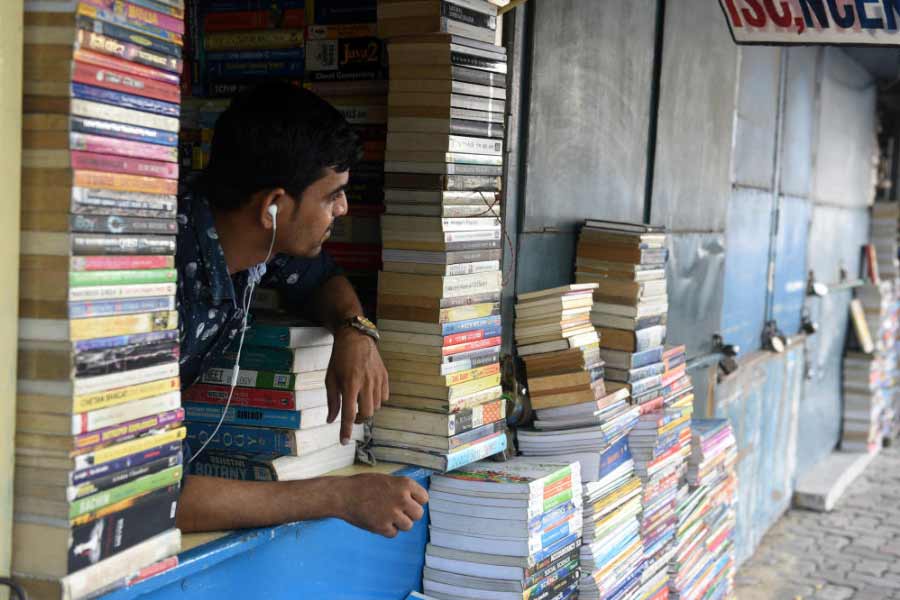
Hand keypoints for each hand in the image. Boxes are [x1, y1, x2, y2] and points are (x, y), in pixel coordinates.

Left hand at [325, 327, 388, 443]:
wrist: (355, 337)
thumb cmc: (340, 358)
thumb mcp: (330, 378)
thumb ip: (332, 400)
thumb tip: (331, 420)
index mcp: (350, 384)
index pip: (349, 414)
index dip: (346, 430)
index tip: (344, 441)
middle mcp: (366, 383)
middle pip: (367, 413)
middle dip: (359, 419)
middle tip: (352, 415)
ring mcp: (377, 379)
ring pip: (377, 407)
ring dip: (368, 409)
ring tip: (360, 400)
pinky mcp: (385, 376)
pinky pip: (384, 397)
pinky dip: (377, 400)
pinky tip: (369, 393)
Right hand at [335, 473, 427, 537]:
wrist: (343, 494)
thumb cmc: (363, 485)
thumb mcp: (387, 479)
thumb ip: (402, 489)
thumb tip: (414, 501)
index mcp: (405, 484)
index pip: (424, 498)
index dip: (416, 501)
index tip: (408, 502)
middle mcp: (401, 498)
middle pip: (418, 514)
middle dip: (409, 514)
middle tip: (397, 511)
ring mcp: (392, 513)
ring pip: (408, 526)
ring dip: (399, 523)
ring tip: (386, 516)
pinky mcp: (382, 527)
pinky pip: (393, 533)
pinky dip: (387, 530)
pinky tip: (378, 521)